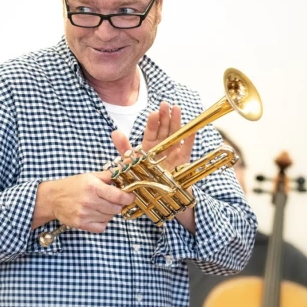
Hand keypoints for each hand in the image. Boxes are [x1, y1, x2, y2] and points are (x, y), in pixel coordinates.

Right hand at [34, 171, 134, 232]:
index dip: (128, 197)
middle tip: (113, 201)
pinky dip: (102, 222)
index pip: (118, 196)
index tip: (130, 197)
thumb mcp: (89, 176)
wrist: (53, 198)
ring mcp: (85, 214)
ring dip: (109, 213)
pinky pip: (102, 227)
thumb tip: (123, 172)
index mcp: (93, 187)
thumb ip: (107, 176)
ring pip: (109, 218)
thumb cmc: (72, 186)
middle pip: (115, 208)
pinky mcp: (81, 224)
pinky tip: (96, 215)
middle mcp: (89, 201)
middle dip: (118, 205)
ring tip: (101, 206)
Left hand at [111, 101, 196, 232]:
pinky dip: (190, 139)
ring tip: (176, 108)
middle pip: (164, 130)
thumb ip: (124, 149)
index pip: (151, 132)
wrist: (159, 201)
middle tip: (165, 104)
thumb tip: (115, 132)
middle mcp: (162, 149)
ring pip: (176, 135)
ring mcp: (174, 154)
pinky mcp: (184, 162)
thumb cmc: (144, 182)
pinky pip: (187, 148)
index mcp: (149, 148)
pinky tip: (191, 129)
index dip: (152, 122)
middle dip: (165, 117)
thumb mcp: (132, 165)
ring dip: (177, 122)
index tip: (153, 112)